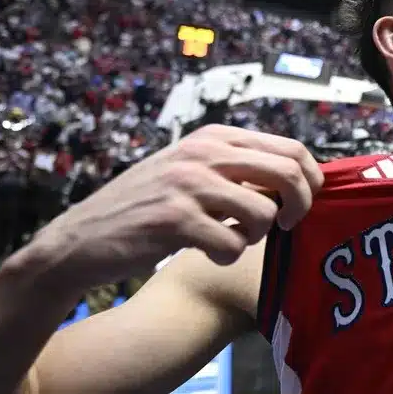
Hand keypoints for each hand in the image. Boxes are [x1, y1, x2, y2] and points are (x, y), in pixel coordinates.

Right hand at [30, 125, 323, 291]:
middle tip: (286, 226)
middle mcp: (204, 152)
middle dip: (300, 207)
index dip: (310, 180)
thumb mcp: (192, 170)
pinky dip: (227, 257)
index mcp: (214, 136)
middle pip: (289, 173)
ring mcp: (189, 184)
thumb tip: (296, 181)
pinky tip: (206, 251)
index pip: (291, 148)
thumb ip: (237, 167)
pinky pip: (233, 245)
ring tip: (231, 238)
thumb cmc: (147, 206)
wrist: (82, 238)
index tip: (300, 205)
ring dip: (256, 236)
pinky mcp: (175, 219)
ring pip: (265, 213)